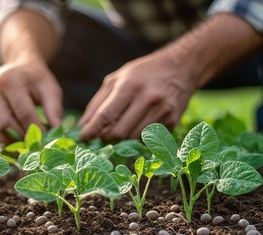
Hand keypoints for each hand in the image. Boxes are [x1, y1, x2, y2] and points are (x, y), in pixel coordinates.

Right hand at [0, 60, 62, 143]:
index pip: (23, 114)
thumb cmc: (36, 79)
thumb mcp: (50, 89)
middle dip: (24, 137)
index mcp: (10, 81)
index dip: (37, 130)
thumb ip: (54, 109)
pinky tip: (20, 136)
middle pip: (6, 125)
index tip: (48, 139)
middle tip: (38, 143)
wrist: (18, 68)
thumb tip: (57, 131)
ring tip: (30, 140)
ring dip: (16, 140)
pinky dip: (9, 137)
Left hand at [78, 50, 196, 140]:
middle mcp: (147, 99)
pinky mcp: (171, 121)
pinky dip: (137, 136)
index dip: (92, 130)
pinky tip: (137, 124)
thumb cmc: (143, 72)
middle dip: (106, 136)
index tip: (83, 138)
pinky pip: (147, 138)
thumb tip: (82, 126)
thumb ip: (98, 103)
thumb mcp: (117, 79)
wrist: (181, 67)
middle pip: (119, 132)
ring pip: (132, 138)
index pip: (107, 115)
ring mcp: (161, 112)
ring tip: (119, 127)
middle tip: (101, 134)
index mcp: (130, 86)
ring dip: (121, 138)